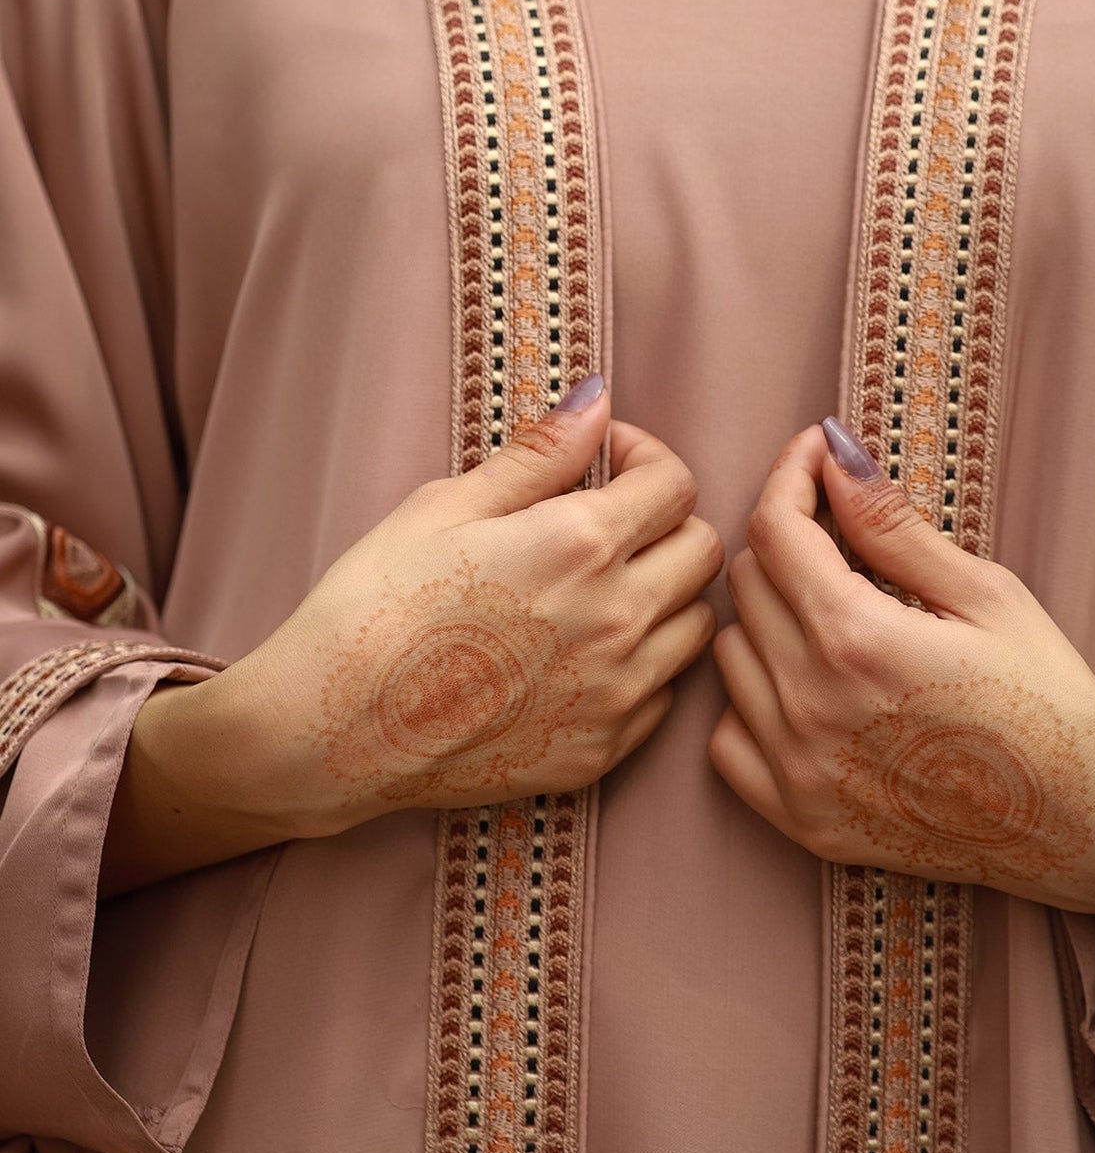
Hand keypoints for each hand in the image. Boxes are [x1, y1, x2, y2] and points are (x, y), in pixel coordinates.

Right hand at [102, 380, 721, 894]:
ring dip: (665, 597)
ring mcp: (616, 693)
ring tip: (601, 591)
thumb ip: (541, 453)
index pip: (676, 482)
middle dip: (665, 522)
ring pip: (697, 627)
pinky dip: (641, 668)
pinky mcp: (601, 752)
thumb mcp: (448, 503)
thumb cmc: (376, 604)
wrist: (334, 728)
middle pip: (703, 552)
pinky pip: (662, 696)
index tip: (606, 460)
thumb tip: (598, 400)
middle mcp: (618, 619)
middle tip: (608, 523)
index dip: (644, 456)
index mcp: (584, 544)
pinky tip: (583, 655)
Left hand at [709, 423, 1094, 913]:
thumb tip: (835, 456)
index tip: (818, 455)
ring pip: (730, 654)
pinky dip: (756, 701)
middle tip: (844, 534)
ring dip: (770, 618)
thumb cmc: (1051, 702)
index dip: (792, 474)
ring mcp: (798, 772)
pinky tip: (811, 689)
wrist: (1082, 827)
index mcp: (858, 640)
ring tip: (836, 614)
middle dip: (788, 540)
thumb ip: (894, 527)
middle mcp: (810, 707)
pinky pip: (728, 737)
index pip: (775, 530)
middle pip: (747, 584)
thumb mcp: (987, 595)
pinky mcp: (801, 821)